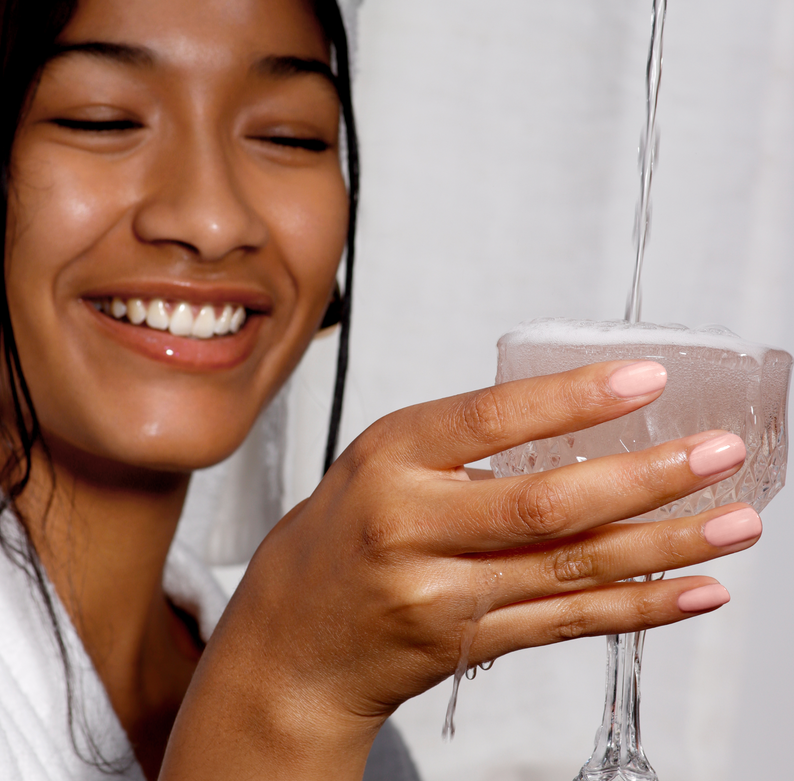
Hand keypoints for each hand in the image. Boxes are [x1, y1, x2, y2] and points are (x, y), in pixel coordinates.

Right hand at [163, 361, 759, 779]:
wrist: (291, 641)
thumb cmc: (338, 536)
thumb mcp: (379, 461)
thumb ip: (461, 442)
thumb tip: (570, 414)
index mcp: (390, 459)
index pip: (491, 419)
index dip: (574, 400)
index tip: (645, 379)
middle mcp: (411, 526)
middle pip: (546, 505)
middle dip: (644, 478)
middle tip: (718, 453)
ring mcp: (441, 596)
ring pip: (572, 570)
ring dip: (664, 545)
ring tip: (735, 522)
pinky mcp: (468, 645)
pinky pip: (565, 625)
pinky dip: (637, 608)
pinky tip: (692, 592)